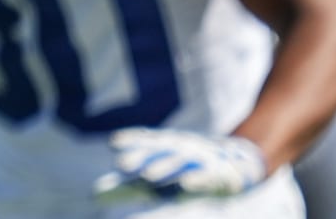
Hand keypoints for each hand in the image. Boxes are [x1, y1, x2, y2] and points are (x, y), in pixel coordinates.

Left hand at [92, 129, 265, 200]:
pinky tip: (184, 185)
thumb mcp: (161, 171)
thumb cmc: (189, 168)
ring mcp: (201, 160)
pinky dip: (196, 179)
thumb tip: (93, 194)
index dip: (132, 141)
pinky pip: (207, 177)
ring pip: (180, 162)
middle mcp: (181, 150)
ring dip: (164, 167)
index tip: (113, 144)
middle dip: (142, 156)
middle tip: (122, 164)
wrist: (242, 159)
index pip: (147, 142)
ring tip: (148, 176)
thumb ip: (129, 185)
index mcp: (165, 148)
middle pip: (159, 152)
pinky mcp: (221, 174)